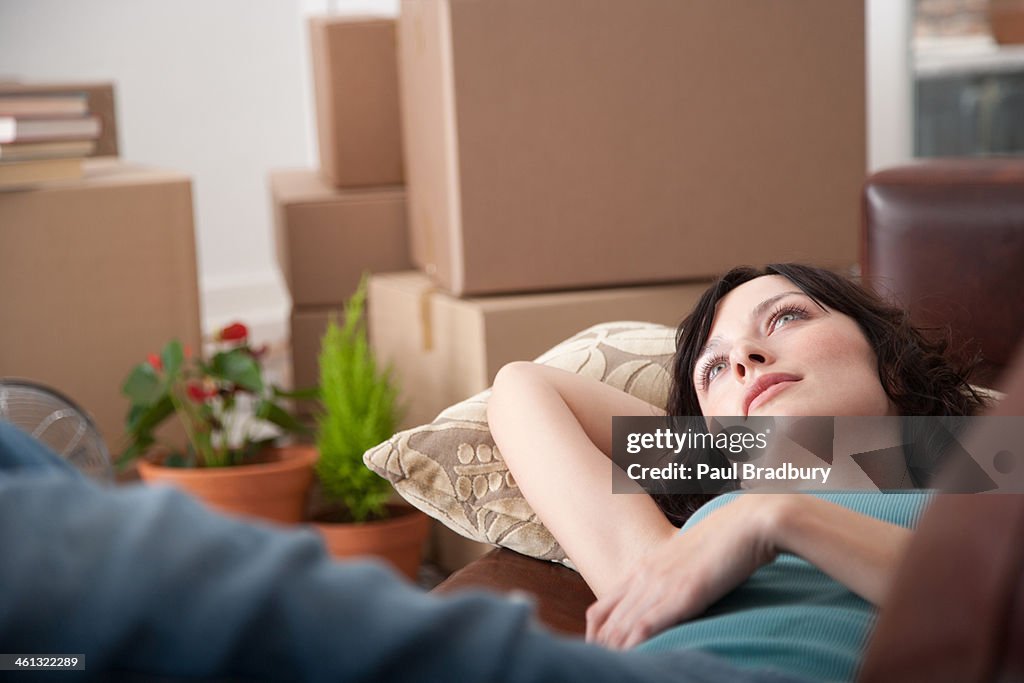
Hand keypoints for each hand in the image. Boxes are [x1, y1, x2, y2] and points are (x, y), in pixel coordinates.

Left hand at [585, 494, 784, 649]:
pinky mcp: (683, 594)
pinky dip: (636, 647)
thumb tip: (673, 597)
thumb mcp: (686, 560)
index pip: (602, 607)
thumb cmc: (725, 540)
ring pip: (622, 627)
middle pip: (607, 622)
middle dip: (601, 648)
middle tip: (600, 667)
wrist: (748, 521)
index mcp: (644, 567)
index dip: (595, 634)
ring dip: (615, 652)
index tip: (597, 653)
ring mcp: (662, 584)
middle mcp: (645, 576)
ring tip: (614, 671)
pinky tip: (634, 662)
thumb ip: (671, 577)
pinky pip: (647, 626)